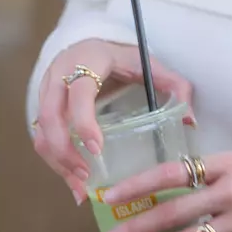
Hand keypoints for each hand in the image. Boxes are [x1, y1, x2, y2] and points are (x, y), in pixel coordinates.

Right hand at [32, 39, 193, 204]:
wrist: (89, 44)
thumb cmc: (121, 58)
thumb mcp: (148, 64)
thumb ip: (174, 85)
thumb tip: (190, 120)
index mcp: (88, 62)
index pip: (79, 93)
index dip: (84, 122)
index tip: (97, 150)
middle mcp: (60, 75)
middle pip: (50, 117)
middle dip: (65, 151)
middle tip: (87, 176)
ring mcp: (46, 90)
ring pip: (41, 131)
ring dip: (58, 162)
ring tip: (81, 187)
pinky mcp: (41, 105)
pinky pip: (41, 136)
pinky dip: (55, 161)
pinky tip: (73, 182)